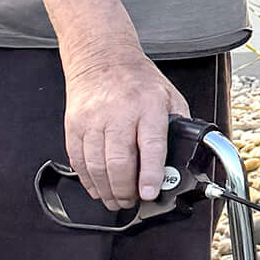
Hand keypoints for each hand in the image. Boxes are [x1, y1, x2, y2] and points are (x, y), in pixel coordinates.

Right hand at [62, 52, 190, 208]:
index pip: (150, 145)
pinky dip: (88, 180)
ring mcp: (93, 119)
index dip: (150, 174)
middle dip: (126, 190)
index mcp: (148, 106)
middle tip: (132, 202)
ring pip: (96, 165)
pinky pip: (79, 160)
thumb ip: (179, 125)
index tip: (149, 193)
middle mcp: (119, 113)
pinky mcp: (74, 125)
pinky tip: (98, 188)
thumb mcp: (170, 96)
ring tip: (117, 200)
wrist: (102, 58)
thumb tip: (185, 155)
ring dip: (107, 190)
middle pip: (119, 161)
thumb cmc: (138, 80)